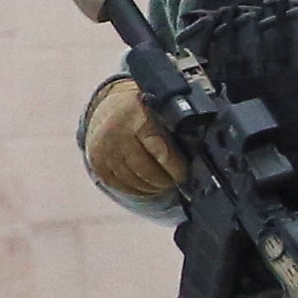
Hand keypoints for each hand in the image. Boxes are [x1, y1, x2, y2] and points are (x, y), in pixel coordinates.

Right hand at [80, 76, 180, 202]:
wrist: (112, 107)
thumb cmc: (147, 112)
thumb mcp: (163, 111)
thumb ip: (179, 129)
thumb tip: (200, 154)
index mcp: (139, 115)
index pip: (160, 150)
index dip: (176, 168)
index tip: (185, 175)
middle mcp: (117, 131)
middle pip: (146, 170)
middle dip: (166, 180)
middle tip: (178, 182)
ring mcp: (104, 148)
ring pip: (134, 180)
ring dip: (152, 187)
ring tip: (164, 184)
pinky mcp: (97, 162)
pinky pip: (120, 185)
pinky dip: (136, 189)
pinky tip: (148, 186)